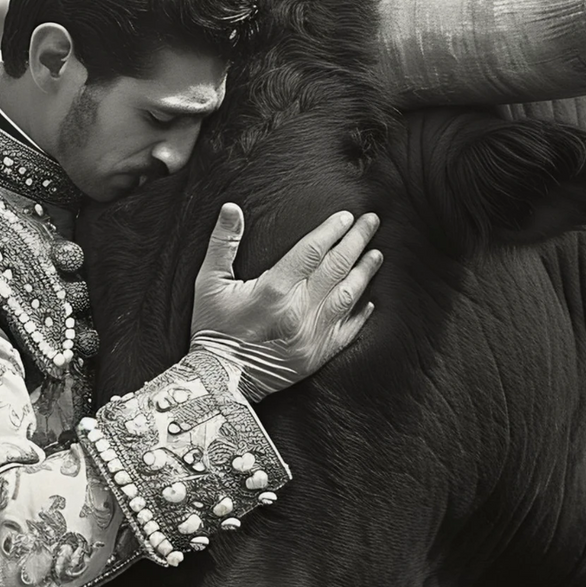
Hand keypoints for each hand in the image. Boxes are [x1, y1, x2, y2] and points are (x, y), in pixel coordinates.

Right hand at [189, 203, 381, 400]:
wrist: (220, 379)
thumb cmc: (212, 328)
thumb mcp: (208, 282)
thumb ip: (222, 243)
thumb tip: (231, 208)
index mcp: (274, 290)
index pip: (311, 251)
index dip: (331, 230)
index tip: (346, 216)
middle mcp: (299, 310)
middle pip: (336, 267)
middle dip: (356, 241)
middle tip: (372, 222)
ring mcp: (312, 335)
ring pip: (348, 296)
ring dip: (364, 273)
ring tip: (377, 254)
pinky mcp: (317, 355)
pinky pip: (348, 331)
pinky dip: (361, 314)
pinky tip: (370, 300)